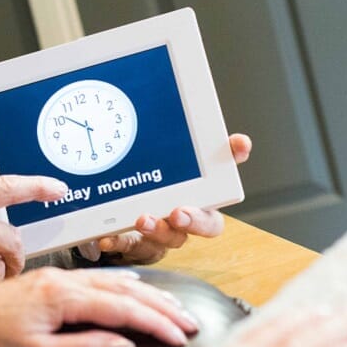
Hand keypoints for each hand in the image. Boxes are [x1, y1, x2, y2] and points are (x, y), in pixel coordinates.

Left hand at [0, 267, 198, 346]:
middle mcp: (61, 281)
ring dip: (145, 295)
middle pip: (123, 291)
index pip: (122, 308)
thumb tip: (125, 346)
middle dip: (160, 308)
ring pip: (110, 282)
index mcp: (61, 297)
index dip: (156, 323)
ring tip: (172, 308)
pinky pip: (92, 279)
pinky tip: (131, 288)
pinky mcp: (45, 281)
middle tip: (191, 322)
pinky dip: (120, 285)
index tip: (183, 338)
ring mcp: (53, 278)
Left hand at [90, 133, 251, 263]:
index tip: (238, 142)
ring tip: (142, 220)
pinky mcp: (141, 247)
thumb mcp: (140, 159)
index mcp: (196, 189)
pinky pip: (135, 248)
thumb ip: (153, 139)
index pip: (222, 171)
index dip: (232, 156)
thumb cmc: (136, 186)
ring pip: (173, 238)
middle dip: (196, 219)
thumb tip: (152, 99)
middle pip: (208, 223)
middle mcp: (188, 213)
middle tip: (180, 212)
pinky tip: (108, 237)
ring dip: (159, 230)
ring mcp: (167, 233)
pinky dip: (122, 243)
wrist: (110, 222)